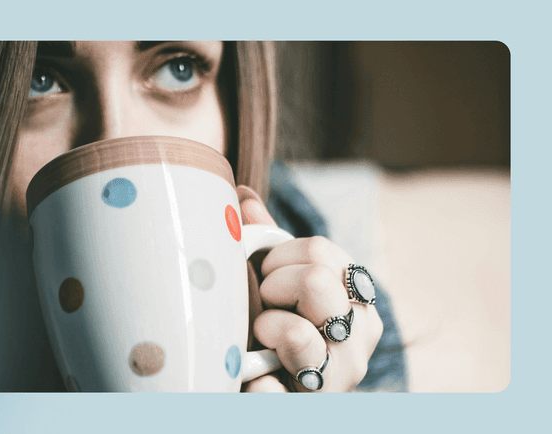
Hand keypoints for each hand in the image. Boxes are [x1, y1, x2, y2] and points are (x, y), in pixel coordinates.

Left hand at [236, 186, 382, 391]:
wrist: (287, 394)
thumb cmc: (283, 334)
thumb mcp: (281, 287)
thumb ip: (269, 246)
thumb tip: (243, 198)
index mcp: (358, 297)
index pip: (317, 250)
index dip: (277, 259)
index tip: (268, 277)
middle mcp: (361, 336)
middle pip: (313, 280)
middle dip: (272, 288)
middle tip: (264, 306)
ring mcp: (341, 377)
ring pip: (294, 332)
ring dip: (265, 330)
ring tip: (262, 339)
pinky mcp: (313, 406)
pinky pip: (270, 389)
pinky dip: (256, 385)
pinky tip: (257, 379)